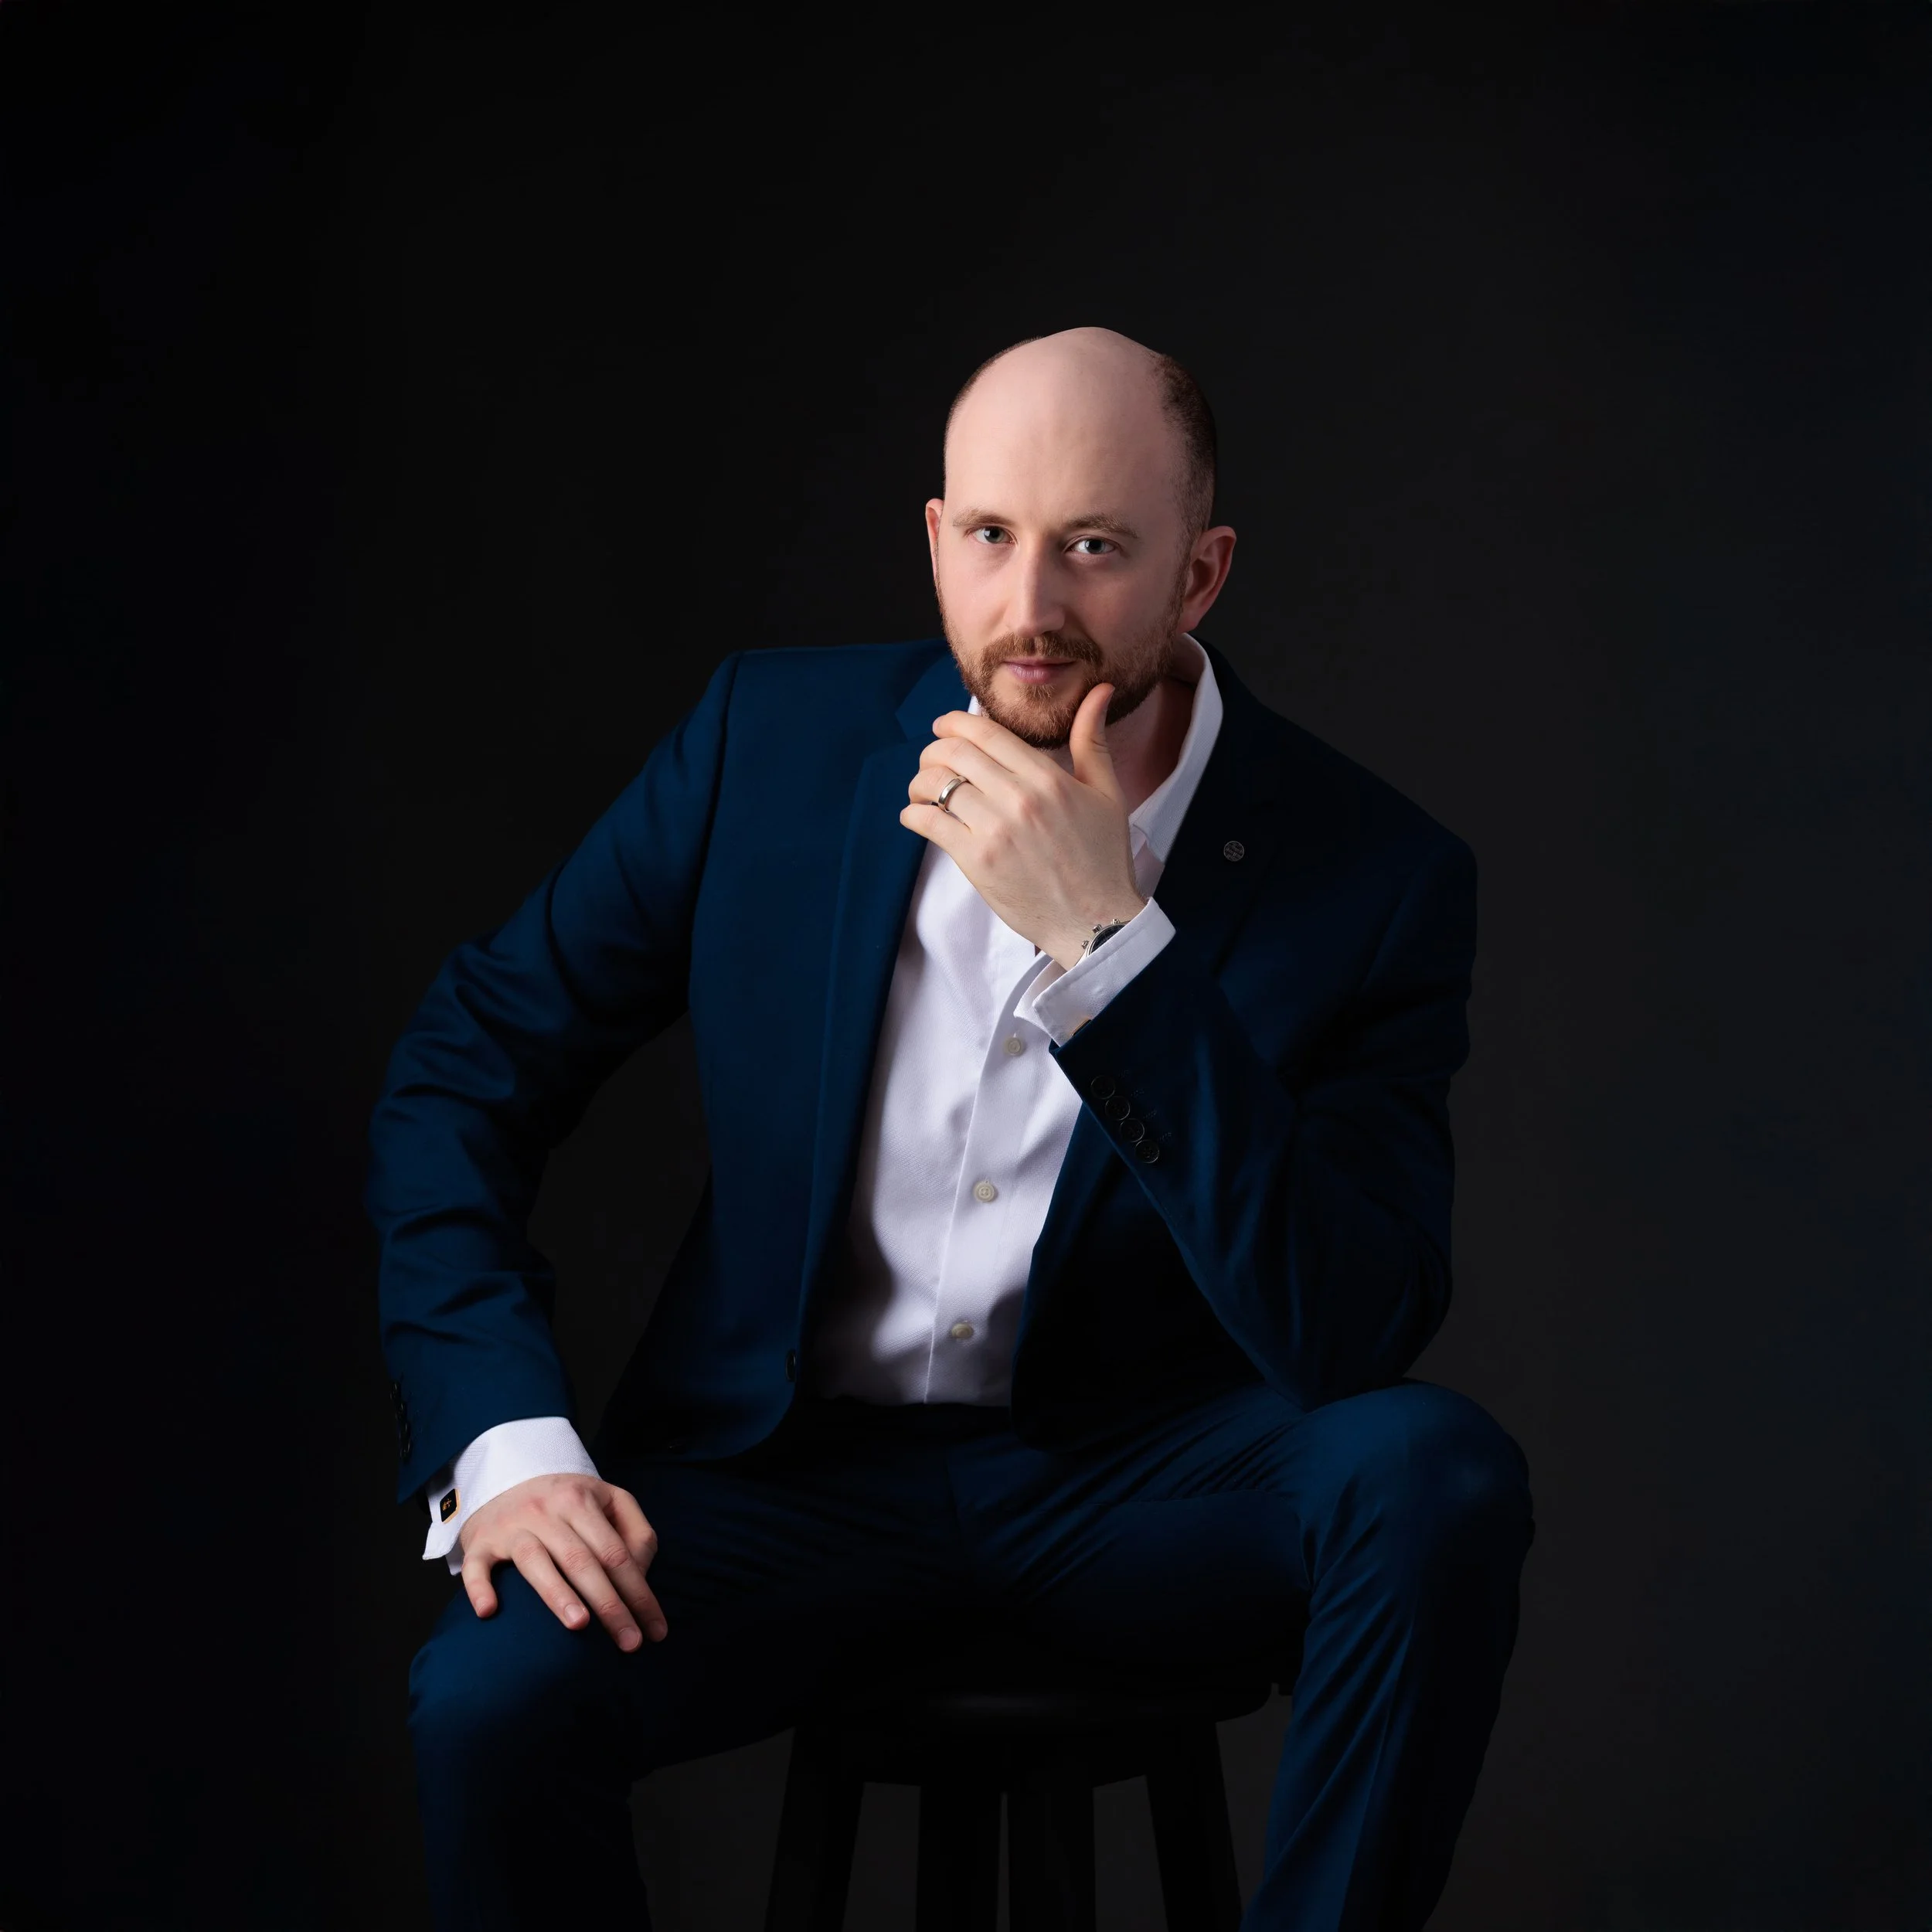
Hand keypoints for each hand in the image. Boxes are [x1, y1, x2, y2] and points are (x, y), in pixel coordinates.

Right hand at [457, 1471, 667, 1650]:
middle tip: (629, 1643)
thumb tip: (641, 1575)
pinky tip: (489, 1611)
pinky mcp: (480, 1541)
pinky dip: (480, 1587)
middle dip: (609, 1604)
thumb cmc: (568, 1501)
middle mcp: (546, 1511)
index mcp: (581, 1500)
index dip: (639, 1592)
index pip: (616, 1552)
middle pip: (581, 1560)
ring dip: (557, 1593)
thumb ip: (635, 1532)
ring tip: (579, 1625)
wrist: (507, 1477)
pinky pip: (477, 1565)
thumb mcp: (608, 1500)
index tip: (655, 1630)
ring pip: (534, 1560)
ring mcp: (511, 1526)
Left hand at [901, 680, 1146, 969]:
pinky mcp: (977, 862)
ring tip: (922, 791)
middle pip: (954, 753)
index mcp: (1047, 778)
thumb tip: (1099, 691)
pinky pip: (928, 823)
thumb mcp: (1107, 793)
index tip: (944, 727)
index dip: (955, 723)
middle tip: (931, 760)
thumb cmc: (1103, 858)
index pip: (986, 732)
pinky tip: (916, 816)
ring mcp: (995, 831)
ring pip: (936, 785)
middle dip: (933, 750)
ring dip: (919, 782)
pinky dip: (912, 814)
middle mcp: (1019, 798)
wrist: (1096, 922)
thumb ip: (1092, 740)